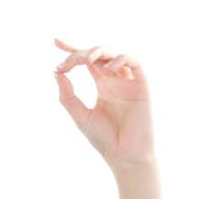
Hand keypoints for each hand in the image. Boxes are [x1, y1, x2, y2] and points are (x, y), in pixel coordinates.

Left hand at [53, 37, 154, 169]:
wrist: (124, 156)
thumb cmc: (104, 139)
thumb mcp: (79, 115)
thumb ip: (67, 95)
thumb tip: (57, 72)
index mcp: (102, 85)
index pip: (87, 61)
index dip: (73, 49)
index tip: (56, 42)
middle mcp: (116, 80)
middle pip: (98, 55)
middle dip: (80, 53)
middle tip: (67, 62)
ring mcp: (129, 81)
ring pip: (115, 54)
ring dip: (99, 52)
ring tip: (85, 61)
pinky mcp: (142, 85)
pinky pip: (135, 62)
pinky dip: (121, 59)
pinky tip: (108, 68)